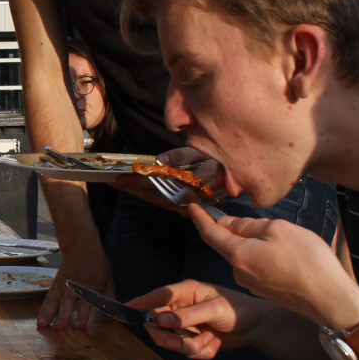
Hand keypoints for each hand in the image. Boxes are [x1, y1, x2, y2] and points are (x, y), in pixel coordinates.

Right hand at [36, 247, 113, 329]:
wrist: (80, 247)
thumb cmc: (97, 264)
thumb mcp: (108, 279)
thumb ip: (110, 298)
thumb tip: (118, 316)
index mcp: (90, 284)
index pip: (86, 301)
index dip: (82, 314)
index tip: (78, 325)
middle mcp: (75, 285)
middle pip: (67, 301)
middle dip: (63, 315)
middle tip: (59, 327)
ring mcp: (63, 284)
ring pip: (54, 300)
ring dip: (48, 313)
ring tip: (42, 324)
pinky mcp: (55, 284)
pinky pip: (48, 298)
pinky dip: (43, 309)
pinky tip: (40, 319)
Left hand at [111, 148, 225, 212]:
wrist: (244, 176)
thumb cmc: (221, 159)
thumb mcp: (201, 151)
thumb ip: (178, 156)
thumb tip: (157, 161)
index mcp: (191, 182)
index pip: (157, 184)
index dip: (137, 181)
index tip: (120, 177)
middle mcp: (190, 197)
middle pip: (155, 195)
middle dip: (133, 189)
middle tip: (113, 182)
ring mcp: (192, 205)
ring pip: (160, 201)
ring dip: (140, 194)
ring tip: (123, 186)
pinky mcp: (192, 208)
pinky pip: (168, 204)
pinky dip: (153, 198)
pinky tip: (141, 193)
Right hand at [125, 280, 266, 358]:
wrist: (257, 328)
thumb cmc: (239, 310)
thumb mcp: (215, 310)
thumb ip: (188, 315)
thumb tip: (162, 319)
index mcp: (185, 292)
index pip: (158, 296)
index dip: (141, 303)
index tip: (127, 308)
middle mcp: (181, 308)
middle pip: (158, 325)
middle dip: (171, 338)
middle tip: (184, 342)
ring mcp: (186, 325)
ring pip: (171, 342)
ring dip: (190, 347)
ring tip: (210, 340)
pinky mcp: (193, 340)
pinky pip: (186, 352)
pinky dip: (201, 352)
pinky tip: (214, 344)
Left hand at [187, 204, 358, 328]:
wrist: (330, 299)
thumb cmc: (307, 261)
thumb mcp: (278, 230)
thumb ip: (248, 225)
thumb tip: (226, 224)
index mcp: (238, 255)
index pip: (210, 233)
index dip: (200, 218)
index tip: (192, 206)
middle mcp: (239, 272)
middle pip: (230, 244)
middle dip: (241, 230)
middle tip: (270, 225)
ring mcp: (252, 284)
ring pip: (246, 255)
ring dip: (259, 245)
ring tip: (290, 244)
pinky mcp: (264, 291)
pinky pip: (258, 267)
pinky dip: (267, 258)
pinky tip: (290, 258)